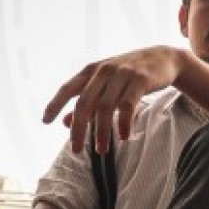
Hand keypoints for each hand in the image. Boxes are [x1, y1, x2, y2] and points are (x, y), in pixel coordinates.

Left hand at [43, 46, 180, 154]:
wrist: (164, 58)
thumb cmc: (131, 74)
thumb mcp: (106, 84)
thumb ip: (87, 101)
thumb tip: (65, 123)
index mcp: (92, 71)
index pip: (68, 88)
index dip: (55, 104)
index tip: (45, 121)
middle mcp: (104, 71)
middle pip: (84, 103)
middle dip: (78, 129)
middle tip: (76, 150)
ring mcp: (122, 74)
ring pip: (105, 108)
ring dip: (102, 132)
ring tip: (101, 150)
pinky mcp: (140, 80)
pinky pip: (128, 106)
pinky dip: (124, 123)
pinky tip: (124, 137)